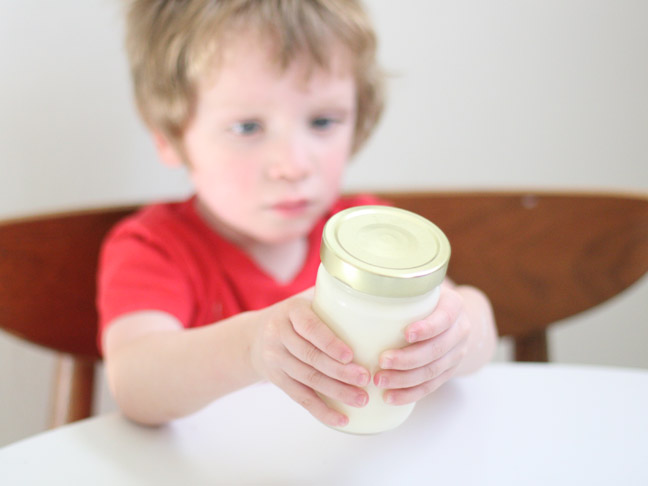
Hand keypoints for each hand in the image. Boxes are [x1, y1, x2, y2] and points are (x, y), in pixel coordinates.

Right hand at [250, 289, 369, 426]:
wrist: (254, 337)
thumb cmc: (294, 315)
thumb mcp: (306, 299)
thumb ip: (332, 294)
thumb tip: (371, 290)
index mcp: (291, 311)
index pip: (309, 327)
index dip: (329, 343)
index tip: (351, 355)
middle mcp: (278, 334)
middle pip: (311, 357)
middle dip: (340, 372)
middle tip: (366, 379)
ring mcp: (275, 359)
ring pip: (308, 379)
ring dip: (336, 392)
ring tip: (362, 399)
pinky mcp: (277, 380)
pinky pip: (300, 397)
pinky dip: (322, 411)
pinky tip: (342, 419)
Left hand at [373, 283, 470, 404]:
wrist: (452, 318)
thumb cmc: (423, 299)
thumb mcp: (420, 288)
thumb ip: (400, 287)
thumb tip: (356, 287)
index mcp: (453, 306)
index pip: (444, 318)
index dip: (427, 328)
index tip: (406, 333)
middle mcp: (459, 330)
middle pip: (436, 349)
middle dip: (407, 359)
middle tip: (381, 362)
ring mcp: (456, 354)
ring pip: (432, 371)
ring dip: (405, 380)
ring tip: (380, 381)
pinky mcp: (448, 372)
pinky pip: (430, 386)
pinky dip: (409, 394)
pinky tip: (390, 397)